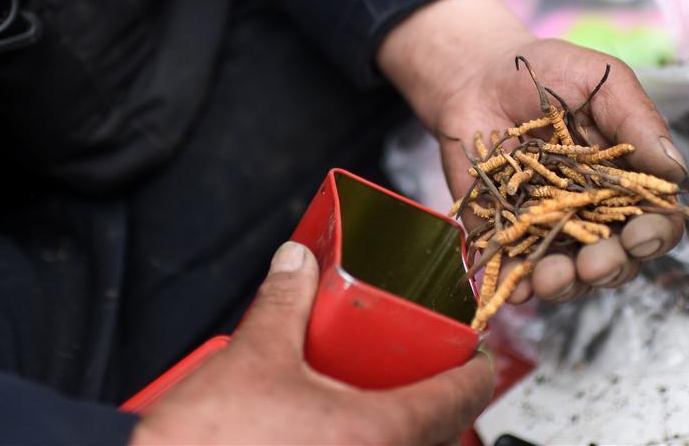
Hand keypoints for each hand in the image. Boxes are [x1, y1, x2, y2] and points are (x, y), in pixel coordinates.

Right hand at [131, 242, 493, 444]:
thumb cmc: (207, 445)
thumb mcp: (253, 357)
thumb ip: (283, 301)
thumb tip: (295, 261)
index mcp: (376, 435)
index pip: (459, 398)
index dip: (478, 370)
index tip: (481, 353)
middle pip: (438, 429)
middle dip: (438, 393)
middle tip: (428, 361)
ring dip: (404, 421)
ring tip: (385, 388)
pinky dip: (370, 440)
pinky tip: (340, 423)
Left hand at [378, 0, 685, 302]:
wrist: (478, 74)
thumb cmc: (548, 73)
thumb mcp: (601, 81)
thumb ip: (638, 121)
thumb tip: (676, 172)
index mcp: (626, 182)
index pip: (653, 221)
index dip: (654, 234)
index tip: (641, 234)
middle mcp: (592, 214)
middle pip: (615, 258)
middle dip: (609, 267)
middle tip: (594, 264)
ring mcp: (548, 228)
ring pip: (568, 274)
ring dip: (565, 284)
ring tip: (552, 276)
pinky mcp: (504, 233)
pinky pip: (514, 268)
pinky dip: (516, 282)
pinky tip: (516, 285)